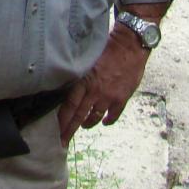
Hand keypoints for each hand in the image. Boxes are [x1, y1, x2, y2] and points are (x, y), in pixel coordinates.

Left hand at [58, 30, 150, 145]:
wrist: (130, 46)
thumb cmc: (107, 49)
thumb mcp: (88, 60)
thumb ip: (81, 76)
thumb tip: (68, 87)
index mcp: (84, 81)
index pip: (70, 106)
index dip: (63, 120)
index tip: (57, 131)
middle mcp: (95, 92)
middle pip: (79, 116)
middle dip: (70, 130)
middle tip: (63, 141)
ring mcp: (109, 97)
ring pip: (95, 117)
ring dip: (88, 123)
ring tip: (84, 126)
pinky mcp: (122, 98)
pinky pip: (113, 115)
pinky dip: (108, 120)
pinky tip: (105, 122)